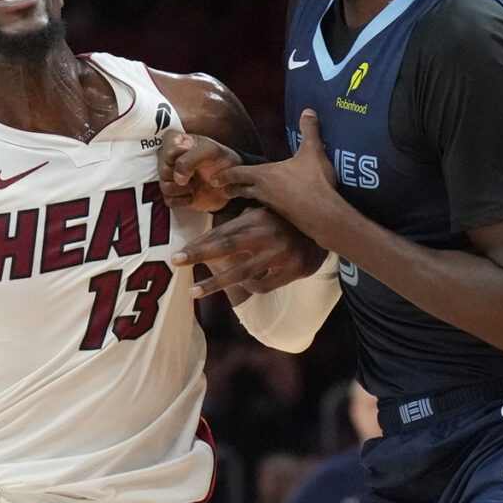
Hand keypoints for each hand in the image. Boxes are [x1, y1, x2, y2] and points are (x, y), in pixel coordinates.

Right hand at [157, 131, 241, 212]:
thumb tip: (177, 177)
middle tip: (196, 173)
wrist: (230, 183)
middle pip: (163, 170)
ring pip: (164, 187)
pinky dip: (183, 201)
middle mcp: (169, 159)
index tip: (193, 159)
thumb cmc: (221, 161)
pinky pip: (169, 201)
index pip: (167, 150)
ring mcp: (170, 177)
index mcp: (176, 141)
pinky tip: (193, 194)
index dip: (181, 158)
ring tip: (195, 184)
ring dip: (183, 189)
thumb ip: (191, 158)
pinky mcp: (173, 195)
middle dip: (182, 175)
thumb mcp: (211, 151)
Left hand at [171, 207, 327, 298]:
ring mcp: (278, 255)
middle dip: (198, 255)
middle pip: (226, 248)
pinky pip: (261, 285)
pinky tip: (244, 283)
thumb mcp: (265, 210)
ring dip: (214, 284)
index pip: (222, 232)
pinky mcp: (290, 271)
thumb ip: (240, 217)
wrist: (327, 229)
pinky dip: (250, 286)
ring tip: (194, 291)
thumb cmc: (287, 220)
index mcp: (257, 218)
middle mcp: (266, 235)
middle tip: (175, 262)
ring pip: (240, 274)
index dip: (199, 243)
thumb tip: (211, 219)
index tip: (178, 253)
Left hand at [217, 110, 346, 229]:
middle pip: (242, 190)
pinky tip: (272, 202)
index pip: (238, 173)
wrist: (322, 214)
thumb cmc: (312, 181)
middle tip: (223, 189)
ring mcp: (273, 206)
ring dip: (247, 196)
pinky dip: (266, 203)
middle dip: (232, 188)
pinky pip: (270, 207)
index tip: (215, 177)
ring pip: (255, 199)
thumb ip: (309, 130)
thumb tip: (308, 110)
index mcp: (264, 174)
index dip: (226, 174)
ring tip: (244, 195)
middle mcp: (264, 191)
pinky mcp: (284, 216)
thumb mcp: (312, 150)